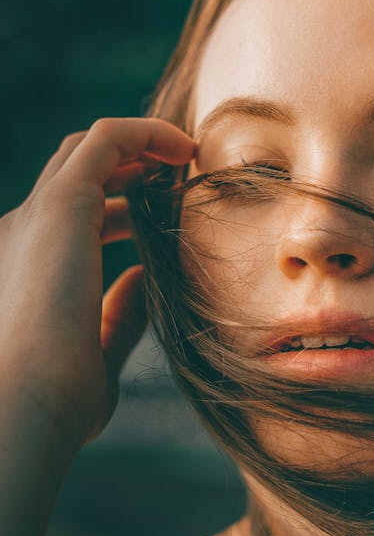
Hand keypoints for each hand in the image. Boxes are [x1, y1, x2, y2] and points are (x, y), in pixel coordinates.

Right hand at [0, 118, 195, 463]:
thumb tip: (143, 276)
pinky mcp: (61, 202)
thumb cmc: (57, 398)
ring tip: (188, 158)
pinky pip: (108, 139)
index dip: (120, 210)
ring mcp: (37, 214)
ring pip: (88, 148)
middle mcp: (22, 232)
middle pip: (76, 174)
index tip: (165, 216)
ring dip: (141, 146)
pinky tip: (184, 149)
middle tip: (181, 180)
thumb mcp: (96, 353)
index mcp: (23, 268)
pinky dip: (148, 133)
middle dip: (129, 169)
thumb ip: (119, 314)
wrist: (24, 402)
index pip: (70, 219)